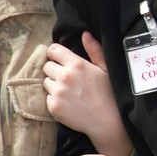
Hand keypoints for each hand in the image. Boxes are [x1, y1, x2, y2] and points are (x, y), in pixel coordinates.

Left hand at [44, 32, 131, 155]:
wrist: (108, 121)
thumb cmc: (110, 93)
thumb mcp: (106, 68)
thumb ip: (94, 50)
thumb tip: (84, 34)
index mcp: (76, 64)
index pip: (53, 50)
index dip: (56, 53)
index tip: (61, 59)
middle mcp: (64, 76)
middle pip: (47, 66)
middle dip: (55, 69)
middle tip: (68, 78)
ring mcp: (57, 92)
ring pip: (46, 82)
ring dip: (54, 84)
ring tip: (69, 91)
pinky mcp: (53, 106)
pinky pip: (47, 97)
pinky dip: (55, 98)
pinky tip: (69, 102)